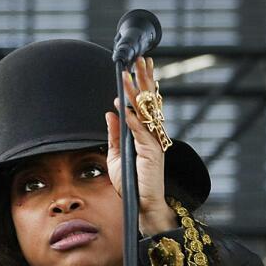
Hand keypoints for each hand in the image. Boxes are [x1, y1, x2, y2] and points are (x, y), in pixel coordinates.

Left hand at [105, 56, 178, 235]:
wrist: (143, 206)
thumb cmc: (132, 184)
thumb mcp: (117, 156)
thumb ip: (115, 134)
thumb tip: (111, 112)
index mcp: (146, 134)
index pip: (144, 104)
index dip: (141, 85)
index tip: (137, 66)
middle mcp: (153, 136)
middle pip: (149, 102)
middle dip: (144, 79)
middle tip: (142, 59)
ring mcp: (154, 144)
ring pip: (145, 113)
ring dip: (135, 93)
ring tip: (129, 75)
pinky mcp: (152, 154)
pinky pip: (141, 133)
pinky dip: (133, 120)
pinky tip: (125, 107)